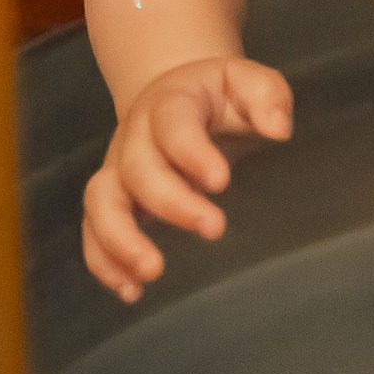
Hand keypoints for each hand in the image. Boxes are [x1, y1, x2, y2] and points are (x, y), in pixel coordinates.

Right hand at [81, 56, 293, 301]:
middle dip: (169, 202)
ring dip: (120, 239)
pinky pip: (94, 233)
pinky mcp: (113, 203)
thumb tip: (279, 128)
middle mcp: (136, 136)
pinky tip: (132, 291)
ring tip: (152, 271)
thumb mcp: (248, 82)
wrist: (178, 99)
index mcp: (170, 102)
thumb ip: (267, 96)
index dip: (190, 152)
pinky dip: (104, 263)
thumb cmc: (221, 97)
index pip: (171, 122)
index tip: (222, 181)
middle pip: (136, 167)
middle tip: (214, 228)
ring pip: (101, 202)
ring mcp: (119, 170)